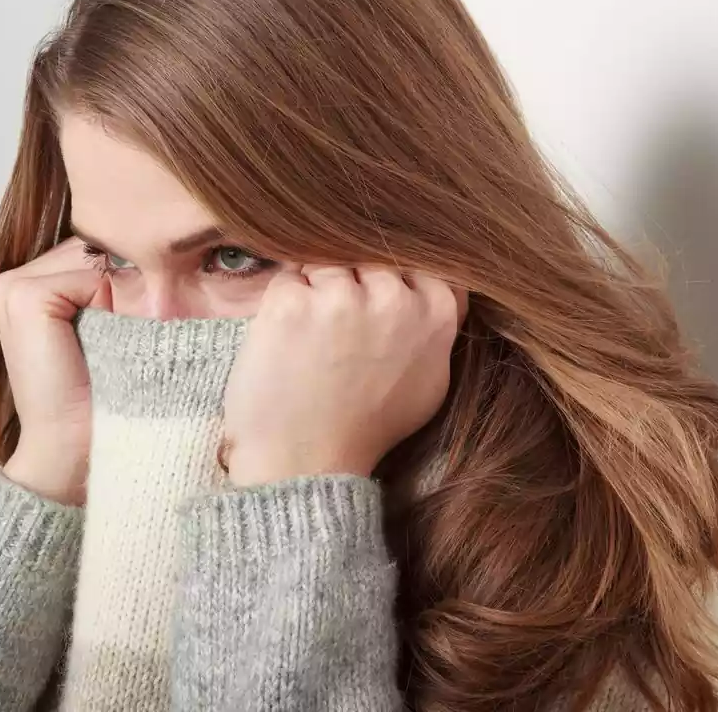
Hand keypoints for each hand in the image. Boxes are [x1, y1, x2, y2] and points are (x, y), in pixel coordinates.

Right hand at [0, 237, 111, 505]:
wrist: (75, 446)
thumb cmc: (99, 395)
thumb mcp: (105, 328)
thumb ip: (107, 282)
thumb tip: (152, 244)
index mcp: (23, 286)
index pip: (87, 248)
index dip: (118, 274)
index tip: (122, 319)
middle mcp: (9, 281)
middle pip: (89, 247)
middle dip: (118, 277)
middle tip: (117, 333)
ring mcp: (10, 286)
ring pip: (90, 258)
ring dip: (114, 291)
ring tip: (109, 338)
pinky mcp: (25, 297)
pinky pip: (89, 275)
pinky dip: (107, 303)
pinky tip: (98, 340)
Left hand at [223, 265, 464, 486]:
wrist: (306, 462)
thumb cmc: (365, 426)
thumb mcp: (428, 381)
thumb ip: (434, 327)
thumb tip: (430, 286)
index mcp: (434, 313)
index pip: (415, 260)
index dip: (388, 278)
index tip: (373, 302)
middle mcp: (392, 299)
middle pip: (367, 256)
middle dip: (351, 281)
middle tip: (336, 330)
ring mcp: (340, 298)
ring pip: (326, 262)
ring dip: (315, 289)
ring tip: (312, 337)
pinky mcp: (291, 303)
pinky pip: (288, 278)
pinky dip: (283, 302)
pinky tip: (289, 339)